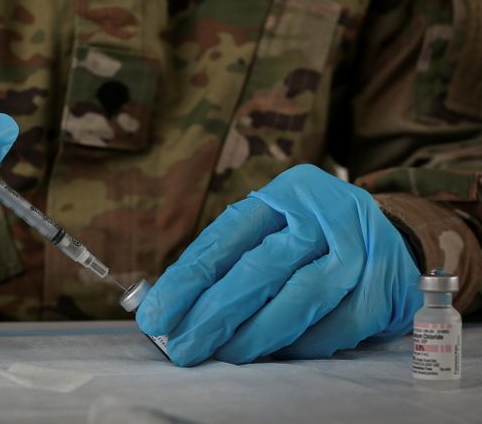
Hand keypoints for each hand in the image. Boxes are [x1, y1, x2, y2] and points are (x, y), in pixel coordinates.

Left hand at [136, 164, 421, 365]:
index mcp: (284, 193)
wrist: (391, 234)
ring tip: (223, 355)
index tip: (156, 316)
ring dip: (256, 335)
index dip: (187, 281)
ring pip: (300, 298)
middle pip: (260, 269)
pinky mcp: (386, 286)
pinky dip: (302, 345)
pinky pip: (338, 326)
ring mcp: (361, 248)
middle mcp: (324, 213)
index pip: (225, 239)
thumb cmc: (310, 236)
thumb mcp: (272, 226)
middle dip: (214, 315)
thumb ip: (230, 259)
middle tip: (183, 348)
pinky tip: (275, 354)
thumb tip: (176, 308)